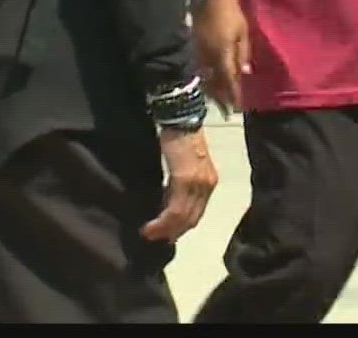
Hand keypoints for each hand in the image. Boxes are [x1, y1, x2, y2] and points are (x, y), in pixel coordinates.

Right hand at [142, 127, 216, 242]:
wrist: (180, 118)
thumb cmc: (179, 137)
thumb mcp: (185, 163)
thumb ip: (180, 182)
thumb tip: (167, 200)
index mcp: (209, 182)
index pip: (197, 212)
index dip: (181, 227)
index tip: (165, 235)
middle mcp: (207, 186)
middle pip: (191, 219)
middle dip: (173, 233)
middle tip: (155, 239)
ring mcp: (197, 184)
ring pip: (183, 218)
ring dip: (165, 230)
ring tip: (149, 234)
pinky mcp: (184, 180)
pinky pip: (174, 209)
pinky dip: (162, 221)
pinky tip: (150, 225)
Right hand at [192, 0, 250, 116]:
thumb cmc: (231, 12)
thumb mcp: (243, 31)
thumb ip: (243, 54)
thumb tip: (245, 74)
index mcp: (222, 52)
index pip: (228, 80)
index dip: (233, 95)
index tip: (237, 108)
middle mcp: (208, 56)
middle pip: (214, 84)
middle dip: (222, 99)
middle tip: (229, 112)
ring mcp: (198, 53)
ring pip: (204, 79)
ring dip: (212, 92)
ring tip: (220, 103)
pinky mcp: (192, 49)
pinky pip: (199, 70)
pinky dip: (205, 81)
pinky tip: (210, 86)